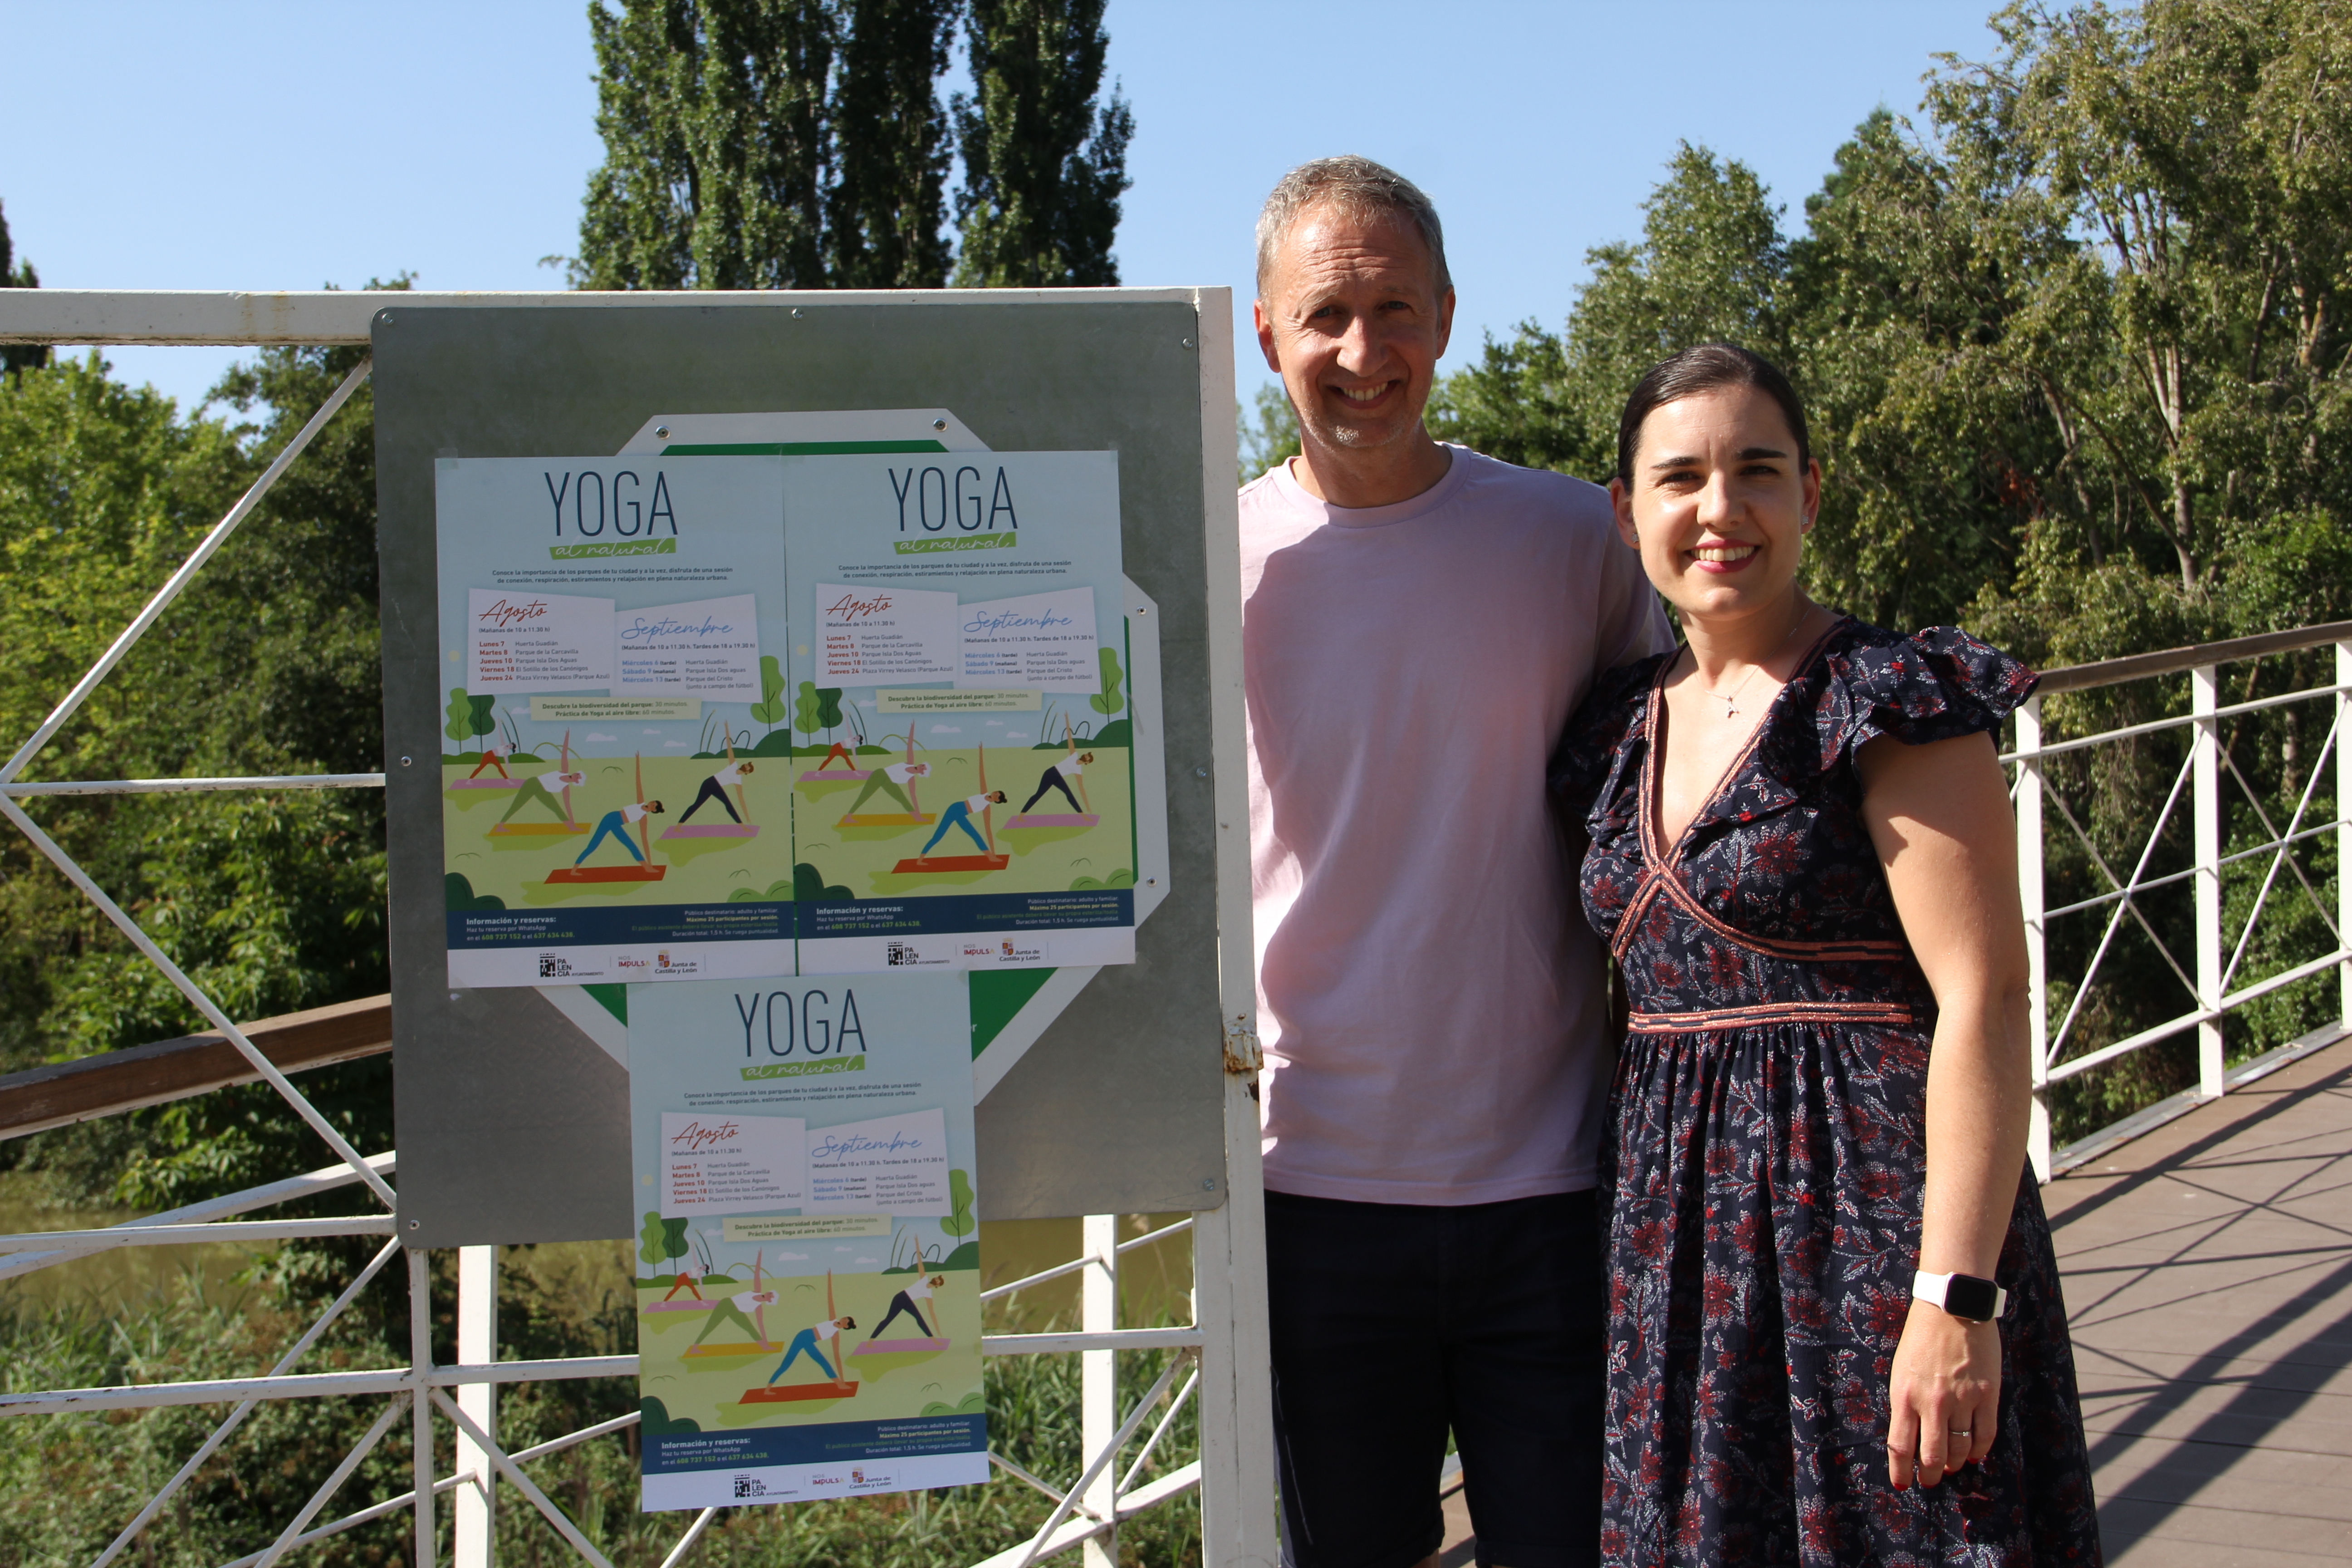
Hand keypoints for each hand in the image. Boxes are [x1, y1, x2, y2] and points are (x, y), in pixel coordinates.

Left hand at [1887, 1300, 1999, 1489]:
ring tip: (1950, 1466)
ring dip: (1953, 1464)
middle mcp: (1932, 1402)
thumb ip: (1906, 1404)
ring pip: (1959, 1450)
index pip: (1900, 1446)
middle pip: (1931, 1456)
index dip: (1901, 1471)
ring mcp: (1962, 1399)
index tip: (1903, 1484)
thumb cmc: (1921, 1338)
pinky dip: (1978, 1450)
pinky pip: (1985, 1435)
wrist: (1952, 1307)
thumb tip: (1911, 1439)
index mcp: (1904, 1394)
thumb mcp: (1901, 1370)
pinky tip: (1973, 1454)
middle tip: (1930, 1480)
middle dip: (1930, 1475)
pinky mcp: (1988, 1395)